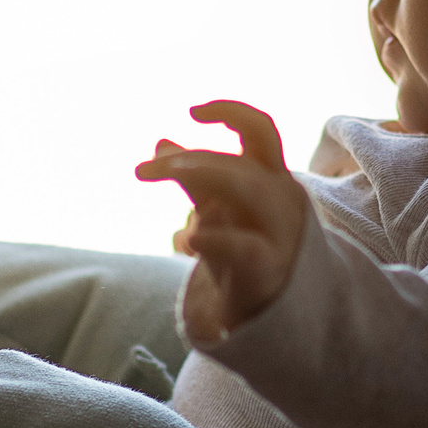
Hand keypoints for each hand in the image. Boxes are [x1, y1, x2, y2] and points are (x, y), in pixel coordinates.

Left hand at [136, 101, 309, 342]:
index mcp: (272, 178)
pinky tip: (189, 240)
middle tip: (145, 170)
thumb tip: (161, 142)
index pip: (259, 129)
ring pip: (245, 188)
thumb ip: (194, 179)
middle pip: (239, 160)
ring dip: (202, 179)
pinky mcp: (269, 269)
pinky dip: (214, 238)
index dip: (229, 112)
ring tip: (164, 184)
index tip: (191, 111)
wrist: (274, 316)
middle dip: (189, 160)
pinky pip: (244, 247)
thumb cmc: (245, 254)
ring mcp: (280, 233)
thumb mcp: (219, 211)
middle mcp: (281, 198)